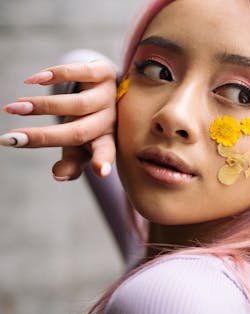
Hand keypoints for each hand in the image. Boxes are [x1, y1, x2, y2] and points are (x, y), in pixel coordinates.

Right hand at [1, 60, 116, 179]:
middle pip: (80, 132)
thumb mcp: (80, 144)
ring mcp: (108, 95)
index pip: (106, 153)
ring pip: (78, 104)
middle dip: (45, 136)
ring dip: (43, 106)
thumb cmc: (87, 121)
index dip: (102, 161)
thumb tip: (58, 177)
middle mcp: (110, 119)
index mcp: (106, 140)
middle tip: (12, 138)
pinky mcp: (104, 72)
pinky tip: (33, 80)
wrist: (103, 86)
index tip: (100, 171)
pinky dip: (57, 75)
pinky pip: (82, 72)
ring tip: (14, 108)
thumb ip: (71, 163)